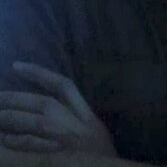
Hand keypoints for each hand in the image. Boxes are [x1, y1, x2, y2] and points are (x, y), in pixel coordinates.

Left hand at [0, 61, 117, 157]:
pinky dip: (18, 142)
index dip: (39, 73)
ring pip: (37, 123)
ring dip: (12, 118)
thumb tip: (49, 106)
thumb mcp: (94, 132)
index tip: (16, 65)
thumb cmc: (101, 159)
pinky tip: (5, 140)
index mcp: (87, 117)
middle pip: (44, 104)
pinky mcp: (56, 158)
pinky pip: (34, 147)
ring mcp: (68, 143)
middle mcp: (78, 125)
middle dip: (17, 99)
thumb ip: (76, 117)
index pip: (63, 86)